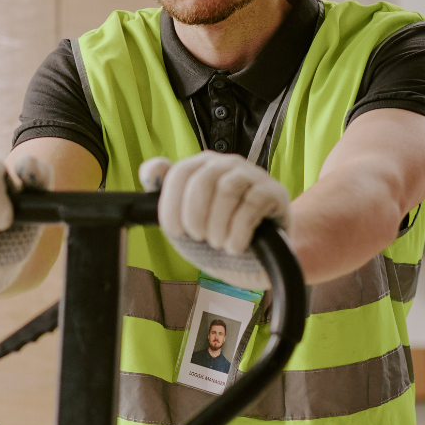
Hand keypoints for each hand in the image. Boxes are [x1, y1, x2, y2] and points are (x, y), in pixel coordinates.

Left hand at [140, 152, 288, 254]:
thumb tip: (150, 172)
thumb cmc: (219, 236)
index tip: (175, 231)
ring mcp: (253, 176)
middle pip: (202, 180)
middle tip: (200, 237)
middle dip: (195, 216)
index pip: (180, 172)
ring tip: (219, 243)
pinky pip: (252, 205)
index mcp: (202, 167)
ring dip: (217, 225)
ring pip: (227, 190)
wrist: (257, 260)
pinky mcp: (274, 193)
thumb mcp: (185, 222)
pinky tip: (236, 246)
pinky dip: (238, 232)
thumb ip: (163, 196)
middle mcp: (227, 165)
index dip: (172, 205)